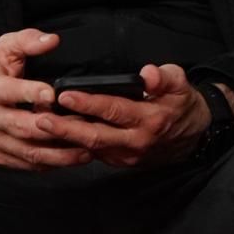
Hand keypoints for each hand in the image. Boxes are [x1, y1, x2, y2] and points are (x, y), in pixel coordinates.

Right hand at [0, 29, 91, 171]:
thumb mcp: (2, 49)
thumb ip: (27, 41)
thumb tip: (51, 40)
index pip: (7, 91)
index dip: (29, 92)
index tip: (51, 94)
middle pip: (22, 126)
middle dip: (53, 128)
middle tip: (83, 126)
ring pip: (28, 151)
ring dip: (59, 153)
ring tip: (86, 149)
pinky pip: (27, 164)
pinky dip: (50, 163)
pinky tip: (70, 158)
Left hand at [32, 64, 216, 167]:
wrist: (193, 136)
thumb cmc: (181, 104)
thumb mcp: (180, 84)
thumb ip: (164, 76)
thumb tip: (148, 73)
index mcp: (150, 119)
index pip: (113, 110)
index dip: (88, 104)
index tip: (64, 96)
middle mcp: (136, 141)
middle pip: (95, 136)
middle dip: (65, 129)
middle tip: (40, 118)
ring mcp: (128, 154)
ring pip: (91, 148)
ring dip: (65, 139)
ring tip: (40, 126)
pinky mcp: (121, 160)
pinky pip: (94, 154)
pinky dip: (74, 145)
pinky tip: (55, 135)